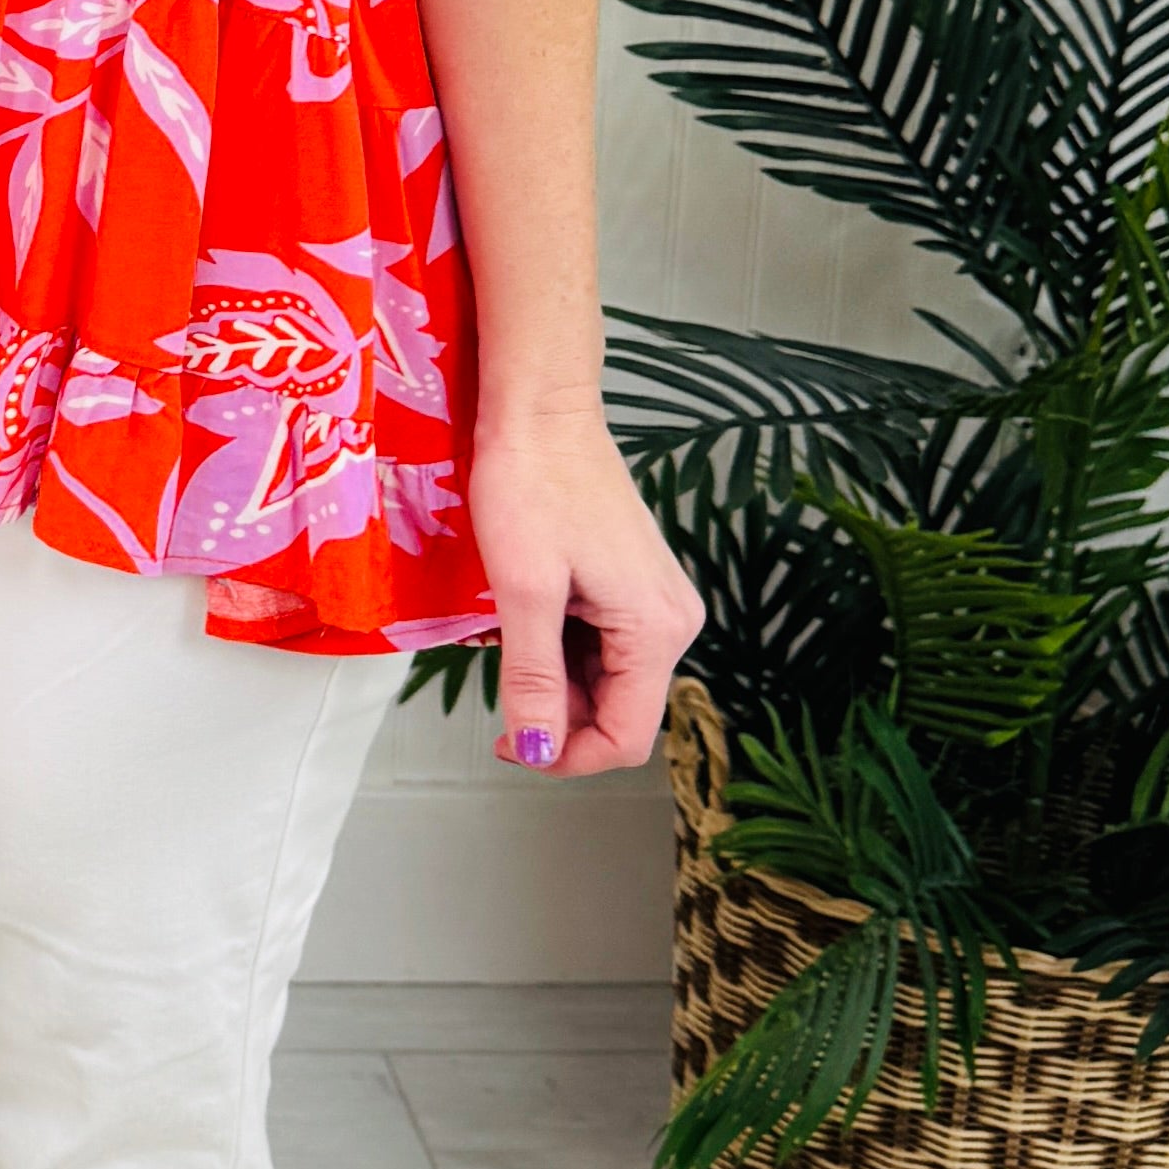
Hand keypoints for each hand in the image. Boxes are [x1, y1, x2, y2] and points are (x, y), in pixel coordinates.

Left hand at [465, 400, 700, 774]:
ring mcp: (654, 603)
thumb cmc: (530, 484)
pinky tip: (525, 617)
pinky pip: (599, 647)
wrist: (541, 411)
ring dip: (552, 681)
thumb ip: (533, 678)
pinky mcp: (632, 588)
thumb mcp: (524, 590)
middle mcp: (671, 622)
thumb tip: (537, 751)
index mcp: (656, 629)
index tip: (510, 745)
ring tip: (508, 636)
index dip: (567, 757)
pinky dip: (559, 650)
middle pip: (618, 712)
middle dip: (556, 716)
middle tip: (497, 684)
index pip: (627, 738)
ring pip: (604, 682)